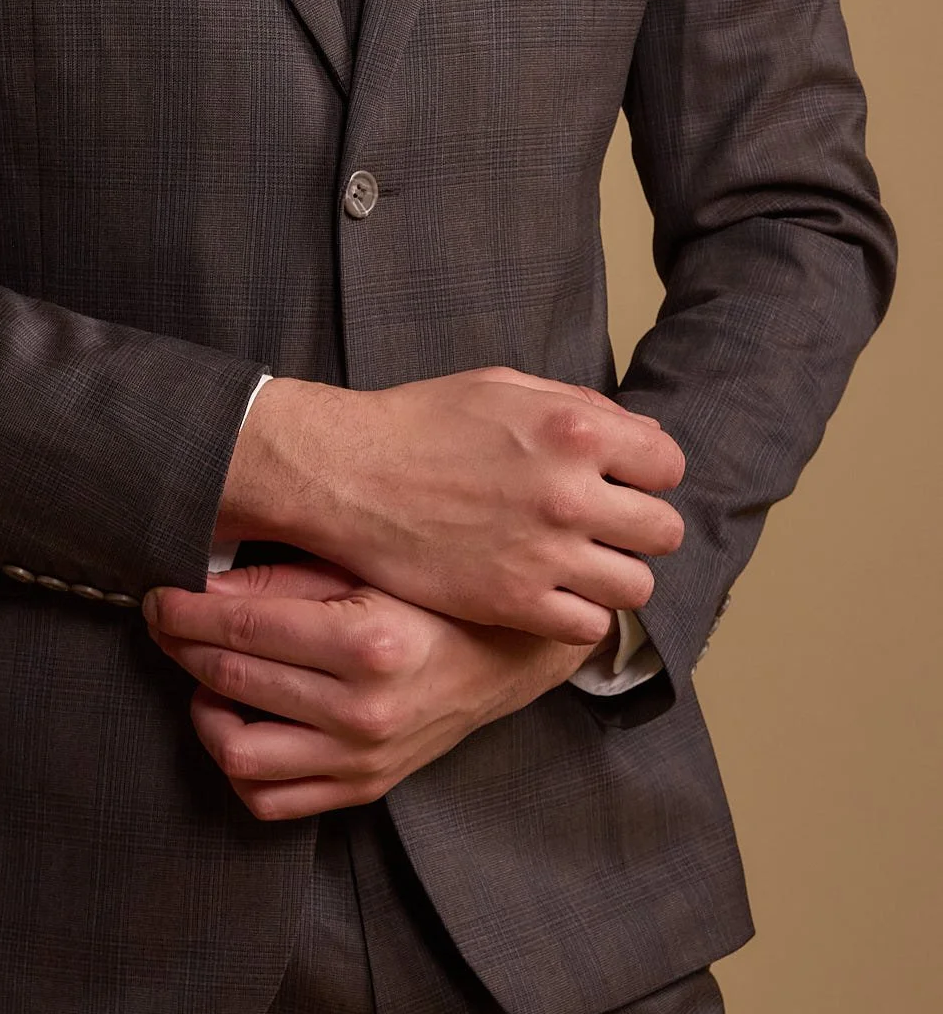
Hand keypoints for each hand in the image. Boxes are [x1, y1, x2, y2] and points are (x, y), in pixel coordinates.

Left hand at [145, 560, 596, 820]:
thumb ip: (283, 580)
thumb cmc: (431, 599)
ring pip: (238, 754)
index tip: (158, 596)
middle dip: (182, 645)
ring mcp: (362, 761)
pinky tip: (239, 720)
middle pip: (231, 678)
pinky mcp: (362, 790)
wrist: (505, 659)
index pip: (241, 628)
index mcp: (367, 643)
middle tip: (168, 621)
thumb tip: (200, 587)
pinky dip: (238, 766)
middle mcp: (364, 711)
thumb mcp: (366, 568)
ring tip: (208, 675)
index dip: (183, 610)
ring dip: (204, 709)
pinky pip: (270, 800)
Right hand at [215, 366, 683, 645]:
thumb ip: (577, 406)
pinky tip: (551, 595)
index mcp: (575, 429)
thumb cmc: (418, 423)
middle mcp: (571, 492)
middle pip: (663, 531)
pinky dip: (578, 614)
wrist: (345, 474)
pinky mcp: (514, 602)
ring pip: (637, 586)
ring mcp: (546, 554)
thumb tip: (637, 433)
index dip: (648, 473)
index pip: (669, 465)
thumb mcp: (501, 386)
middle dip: (639, 528)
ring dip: (614, 576)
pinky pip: (589, 626)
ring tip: (581, 566)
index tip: (623, 481)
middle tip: (604, 528)